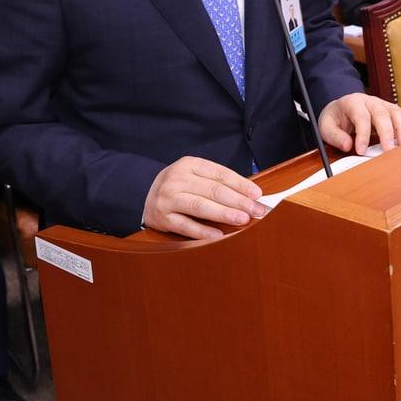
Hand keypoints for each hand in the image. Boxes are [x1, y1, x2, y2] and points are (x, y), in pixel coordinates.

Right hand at [142, 157, 267, 239]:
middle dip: (239, 201)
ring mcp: (168, 199)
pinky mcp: (162, 218)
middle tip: (257, 210)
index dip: (241, 184)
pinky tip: (219, 235)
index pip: (220, 174)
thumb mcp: (195, 175)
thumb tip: (250, 196)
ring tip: (243, 220)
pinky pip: (186, 226)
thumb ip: (218, 183)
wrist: (143, 194)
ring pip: (200, 206)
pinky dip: (203, 231)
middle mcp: (177, 179)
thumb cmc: (179, 186)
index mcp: (189, 165)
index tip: (257, 195)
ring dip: (224, 214)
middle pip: (213, 190)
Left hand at [319, 92, 400, 156]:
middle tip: (389, 150)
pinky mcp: (391, 112)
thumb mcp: (326, 126)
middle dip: (387, 132)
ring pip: (396, 113)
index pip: (361, 117)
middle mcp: (371, 101)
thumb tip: (347, 146)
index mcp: (353, 102)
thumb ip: (335, 136)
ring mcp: (383, 105)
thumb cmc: (336, 118)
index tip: (361, 151)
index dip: (363, 134)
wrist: (342, 108)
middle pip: (382, 114)